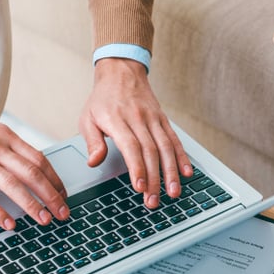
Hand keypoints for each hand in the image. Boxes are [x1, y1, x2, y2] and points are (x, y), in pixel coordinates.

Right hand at [0, 85, 67, 229]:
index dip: (55, 179)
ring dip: (32, 205)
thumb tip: (28, 164)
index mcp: (5, 135)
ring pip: (12, 184)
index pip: (39, 159)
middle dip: (52, 195)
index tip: (64, 195)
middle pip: (32, 173)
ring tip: (44, 220)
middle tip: (63, 213)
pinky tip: (8, 223)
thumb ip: (8, 145)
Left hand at [79, 58, 191, 207]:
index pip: (131, 146)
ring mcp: (154, 119)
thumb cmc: (102, 99)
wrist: (121, 72)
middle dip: (154, 178)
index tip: (140, 187)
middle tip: (153, 201)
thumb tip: (94, 161)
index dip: (137, 168)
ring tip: (173, 192)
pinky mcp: (163, 121)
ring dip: (171, 172)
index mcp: (118, 120)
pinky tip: (187, 173)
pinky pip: (175, 140)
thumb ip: (92, 141)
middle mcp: (138, 119)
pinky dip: (182, 157)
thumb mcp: (87, 118)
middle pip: (150, 152)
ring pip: (166, 148)